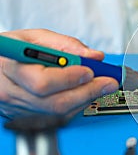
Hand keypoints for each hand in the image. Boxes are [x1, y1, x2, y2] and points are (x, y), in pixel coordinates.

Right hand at [0, 29, 118, 118]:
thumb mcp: (33, 37)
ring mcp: (18, 109)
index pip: (43, 82)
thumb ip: (65, 45)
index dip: (70, 78)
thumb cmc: (9, 50)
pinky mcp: (26, 117)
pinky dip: (75, 105)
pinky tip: (85, 93)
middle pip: (55, 103)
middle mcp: (12, 93)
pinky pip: (56, 116)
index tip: (91, 71)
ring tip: (101, 86)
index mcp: (10, 68)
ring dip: (85, 99)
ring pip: (59, 112)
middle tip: (109, 82)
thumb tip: (94, 56)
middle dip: (88, 92)